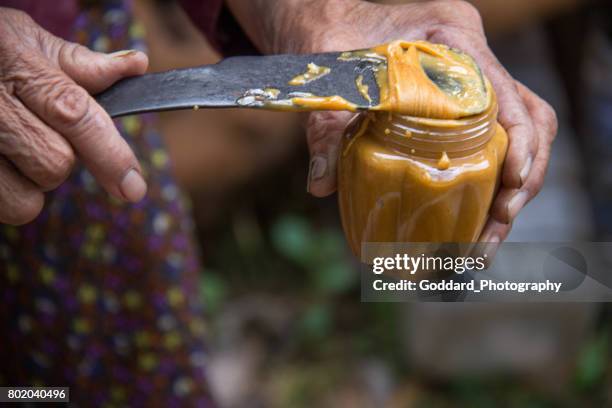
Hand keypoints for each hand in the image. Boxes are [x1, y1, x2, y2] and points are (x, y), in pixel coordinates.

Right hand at [0, 8, 148, 224]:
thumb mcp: (23, 41)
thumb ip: (78, 63)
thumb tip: (135, 66)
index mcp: (16, 66)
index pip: (74, 115)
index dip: (111, 155)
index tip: (134, 189)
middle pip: (55, 164)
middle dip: (58, 158)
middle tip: (36, 133)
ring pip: (26, 200)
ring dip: (30, 184)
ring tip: (11, 149)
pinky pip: (2, 210)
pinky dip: (6, 196)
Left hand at [228, 0, 557, 244]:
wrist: (323, 24)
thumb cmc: (330, 37)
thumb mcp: (331, 79)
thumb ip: (326, 126)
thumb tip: (322, 186)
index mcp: (453, 37)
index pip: (509, 91)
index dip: (520, 141)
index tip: (510, 184)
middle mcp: (472, 57)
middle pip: (529, 118)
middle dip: (522, 178)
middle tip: (498, 224)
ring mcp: (470, 80)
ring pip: (517, 133)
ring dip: (511, 187)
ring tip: (486, 238)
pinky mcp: (458, 102)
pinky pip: (490, 138)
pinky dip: (488, 178)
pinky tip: (471, 215)